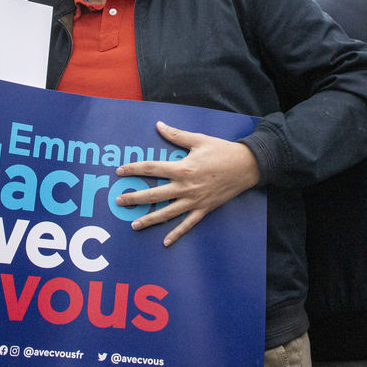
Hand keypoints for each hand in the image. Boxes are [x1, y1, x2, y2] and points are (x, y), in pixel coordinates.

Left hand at [114, 121, 260, 246]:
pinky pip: (188, 224)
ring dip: (149, 219)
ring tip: (134, 225)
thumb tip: (159, 125)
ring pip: (167, 213)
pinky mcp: (204, 209)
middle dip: (135, 197)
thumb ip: (176, 135)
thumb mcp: (198, 140)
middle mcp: (185, 187)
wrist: (246, 166)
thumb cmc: (222, 151)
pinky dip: (177, 233)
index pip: (152, 168)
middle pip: (154, 194)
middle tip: (119, 201)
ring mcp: (194, 200)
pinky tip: (165, 242)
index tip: (120, 172)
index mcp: (182, 168)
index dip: (134, 169)